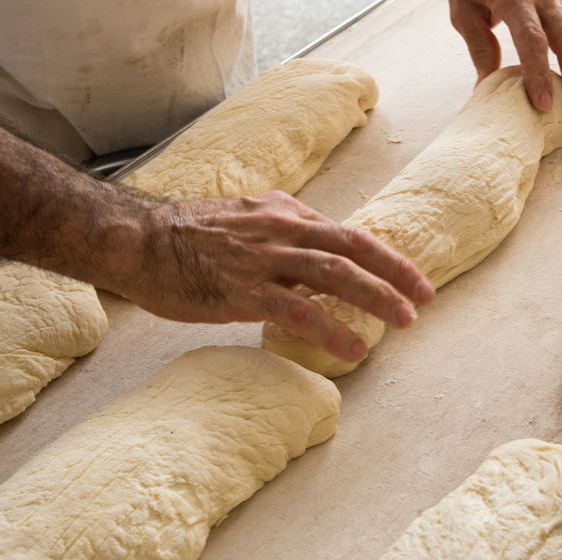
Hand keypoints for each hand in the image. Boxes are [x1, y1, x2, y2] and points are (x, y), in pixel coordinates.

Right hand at [107, 191, 434, 362]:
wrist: (136, 240)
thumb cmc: (182, 234)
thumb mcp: (241, 217)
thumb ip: (278, 229)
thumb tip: (309, 241)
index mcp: (282, 213)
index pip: (345, 232)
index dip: (383, 255)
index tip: (409, 275)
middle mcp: (281, 230)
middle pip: (353, 248)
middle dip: (395, 272)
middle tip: (425, 296)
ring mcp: (264, 260)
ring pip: (335, 275)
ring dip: (376, 297)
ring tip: (404, 320)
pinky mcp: (243, 291)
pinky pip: (298, 312)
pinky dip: (332, 329)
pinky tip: (352, 349)